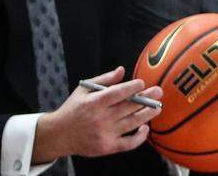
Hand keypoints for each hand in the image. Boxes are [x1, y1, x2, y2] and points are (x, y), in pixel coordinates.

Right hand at [32, 66, 161, 163]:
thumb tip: (122, 70)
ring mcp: (104, 134)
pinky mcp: (107, 147)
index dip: (132, 87)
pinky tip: (145, 129)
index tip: (142, 82)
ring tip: (157, 107)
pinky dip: (140, 137)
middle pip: (129, 107)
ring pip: (132, 123)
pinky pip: (128, 143)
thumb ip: (104, 79)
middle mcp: (100, 118)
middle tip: (159, 91)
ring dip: (147, 114)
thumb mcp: (84, 89)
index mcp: (94, 103)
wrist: (58, 135)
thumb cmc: (73, 109)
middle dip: (147, 98)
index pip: (117, 93)